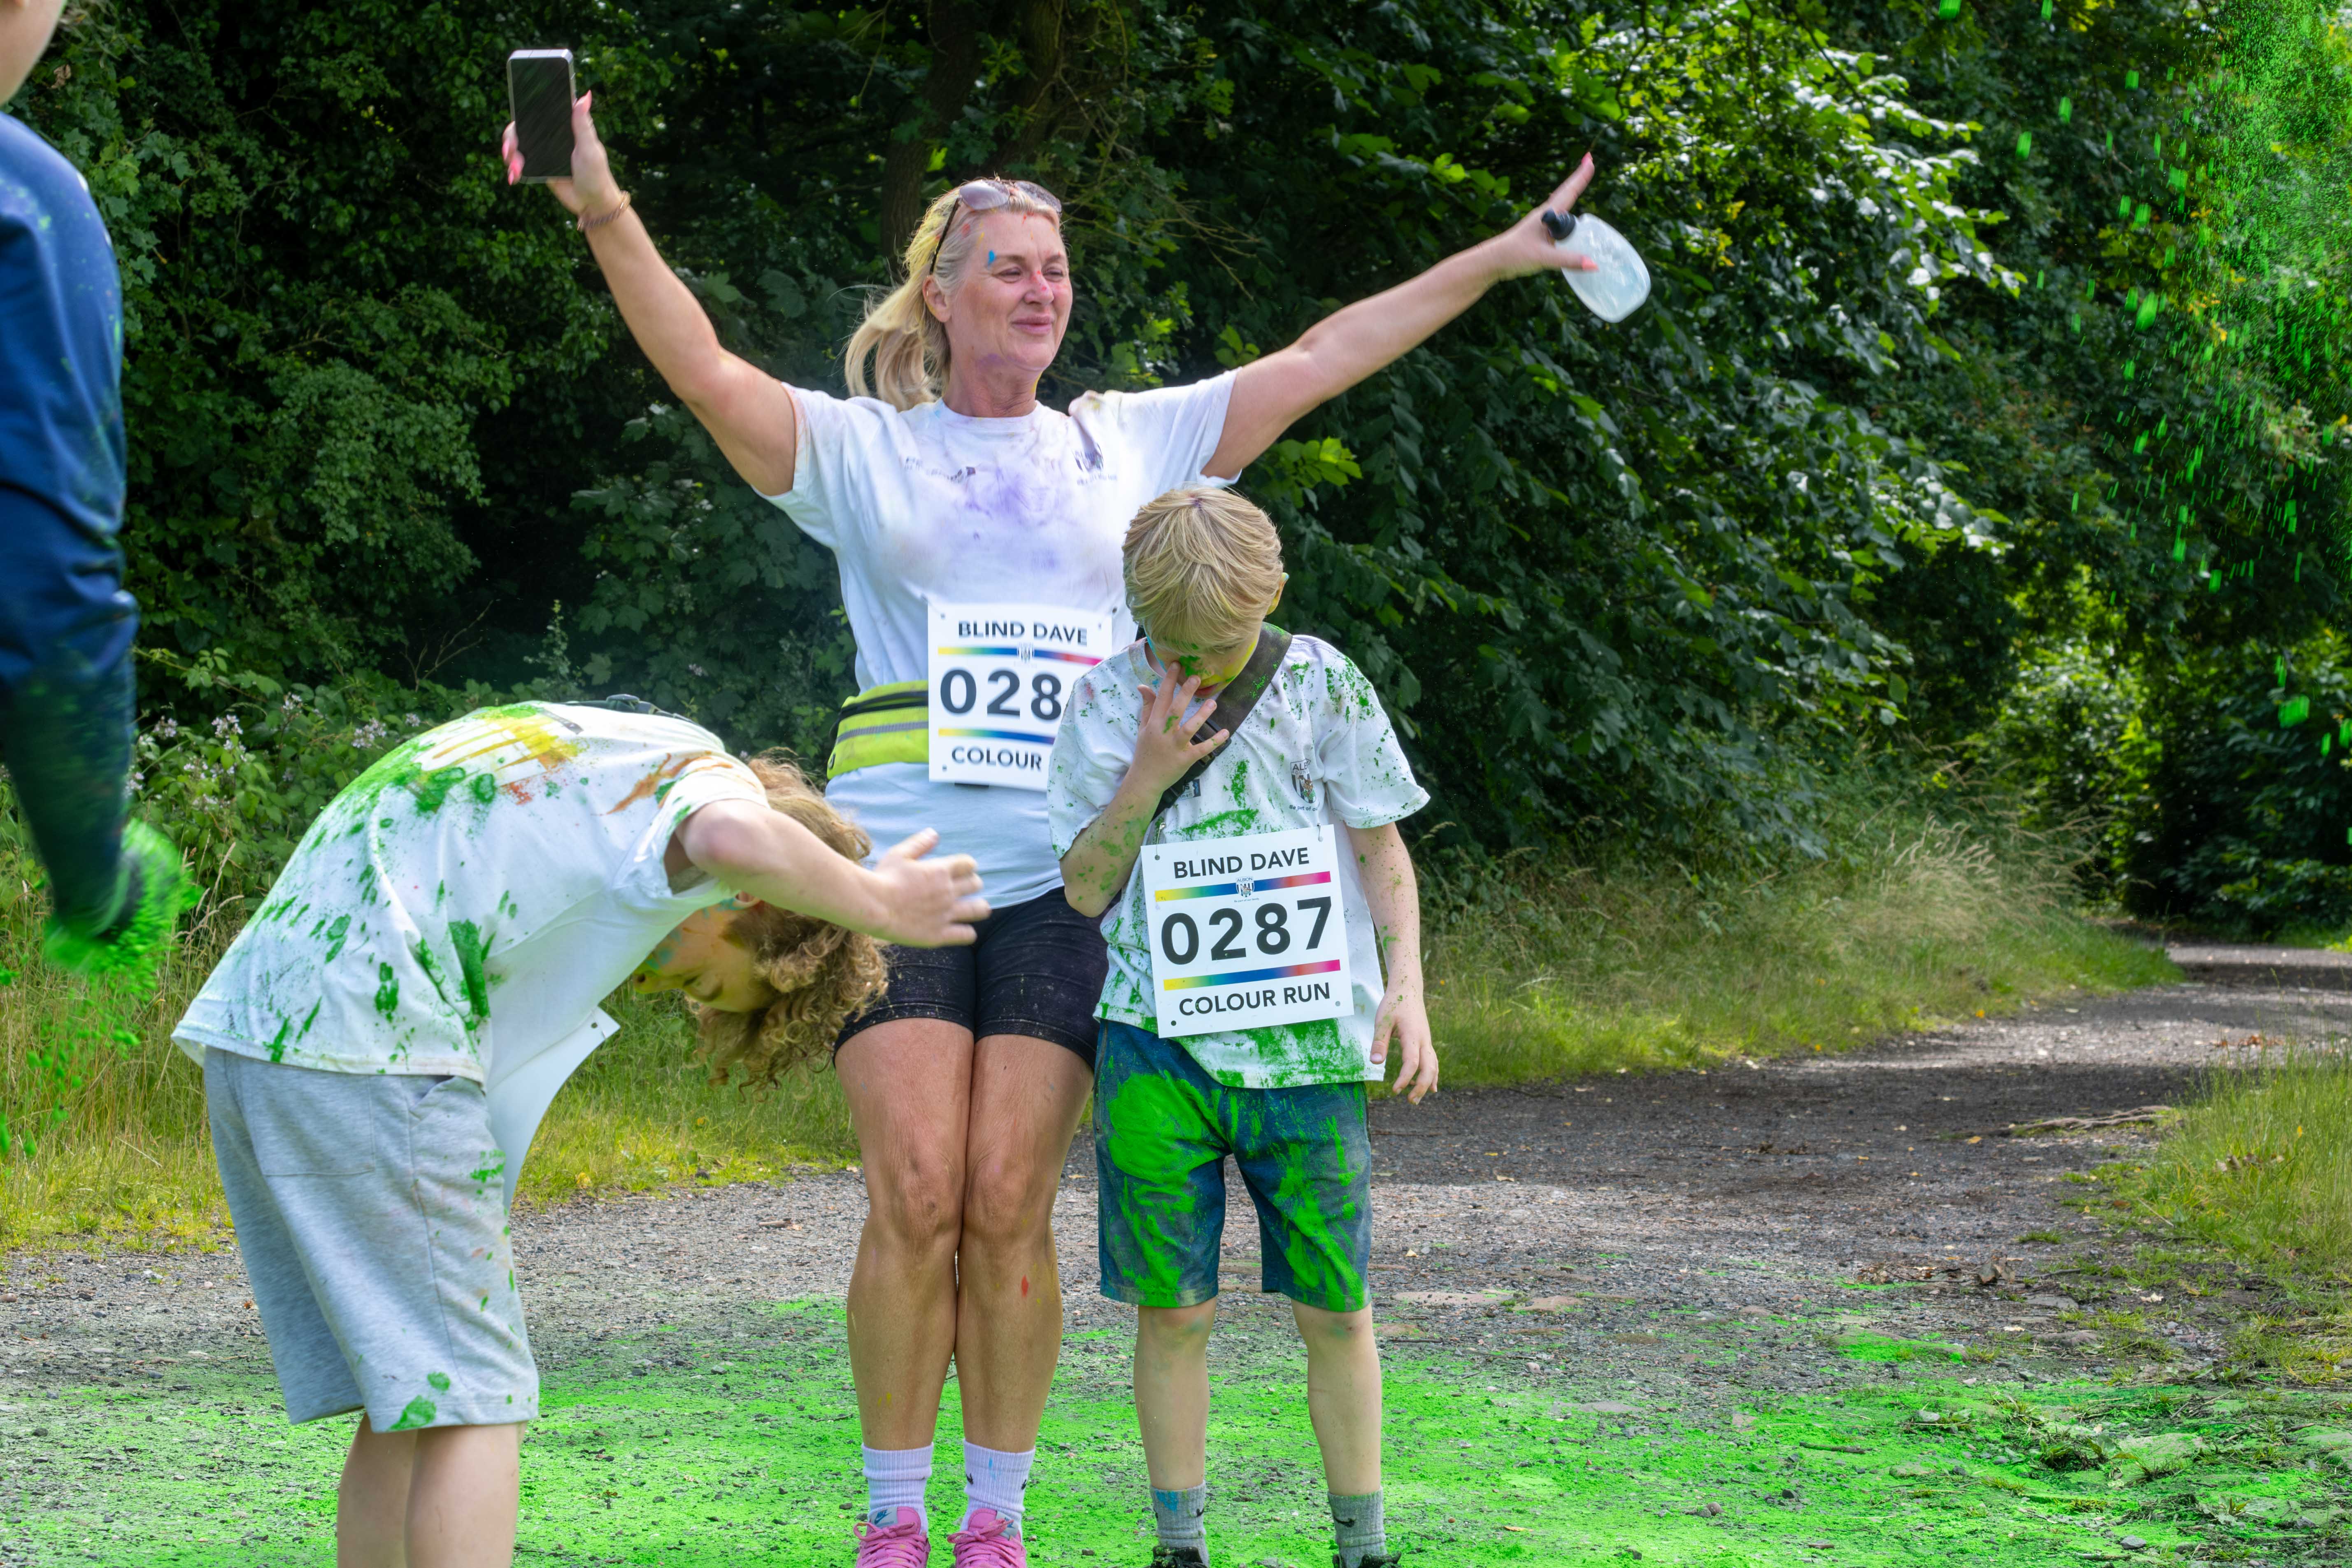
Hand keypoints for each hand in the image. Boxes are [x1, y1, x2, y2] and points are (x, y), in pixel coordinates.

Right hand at [500, 91, 622, 217]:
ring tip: (515, 169)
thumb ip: (583, 124)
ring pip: (518, 147)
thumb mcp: (590, 148)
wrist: (592, 203)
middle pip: (522, 129)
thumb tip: (585, 96)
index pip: (538, 112)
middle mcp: (551, 137)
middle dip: (511, 139)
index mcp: (564, 126)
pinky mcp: (539, 167)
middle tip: (508, 150)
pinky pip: (520, 164)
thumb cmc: (597, 174)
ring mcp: (544, 152)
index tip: (515, 122)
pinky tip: (513, 177)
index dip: (522, 114)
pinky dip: (514, 169)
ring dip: (511, 156)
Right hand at [866, 829, 988, 947]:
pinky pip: (966, 935)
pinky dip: (968, 932)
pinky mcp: (939, 934)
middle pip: (975, 884)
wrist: (872, 906)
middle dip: (973, 884)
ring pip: (978, 909)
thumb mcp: (899, 854)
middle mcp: (948, 891)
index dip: (967, 865)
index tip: (962, 869)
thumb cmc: (883, 878)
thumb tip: (934, 834)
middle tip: (967, 888)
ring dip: (980, 907)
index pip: (968, 864)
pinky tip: (964, 931)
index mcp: (940, 870)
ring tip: (978, 908)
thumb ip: (919, 844)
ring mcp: (945, 914)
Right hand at [1125, 669, 1227, 798]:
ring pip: (1189, 728)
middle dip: (1186, 693)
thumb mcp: (1143, 727)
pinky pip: (1201, 749)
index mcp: (1154, 723)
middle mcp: (1164, 733)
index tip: (1176, 665)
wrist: (1144, 779)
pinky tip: (1226, 733)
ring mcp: (1175, 746)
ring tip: (1213, 702)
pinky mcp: (1185, 759)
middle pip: (1175, 709)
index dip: (1169, 681)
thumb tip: (1144, 686)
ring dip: (1201, 715)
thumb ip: (1147, 706)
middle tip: (1197, 677)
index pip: (1162, 698)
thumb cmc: (1145, 751)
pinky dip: (1214, 742)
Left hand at [1372, 981, 1437, 1103]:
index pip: (1412, 1062)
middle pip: (1428, 1068)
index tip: (1394, 1091)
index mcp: (1412, 1036)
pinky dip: (1432, 1075)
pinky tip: (1430, 1087)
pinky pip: (1433, 1061)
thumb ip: (1379, 1041)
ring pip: (1433, 1066)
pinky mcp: (1426, 1041)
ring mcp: (1427, 1041)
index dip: (1404, 1078)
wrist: (1408, 990)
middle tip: (1409, 1101)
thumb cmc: (1394, 1004)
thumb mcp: (1382, 1020)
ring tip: (1416, 1099)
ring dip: (1426, 1084)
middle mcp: (1424, 1040)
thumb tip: (1376, 1063)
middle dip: (1420, 1087)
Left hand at [1480, 152, 1600, 280]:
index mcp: (1547, 214)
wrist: (1493, 261)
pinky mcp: (1541, 235)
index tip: (1590, 159)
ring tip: (1583, 179)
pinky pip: (1560, 223)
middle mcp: (1546, 216)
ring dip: (1573, 193)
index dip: (1580, 176)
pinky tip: (1571, 220)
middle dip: (1579, 179)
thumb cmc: (1514, 254)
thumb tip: (1593, 265)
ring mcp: (1543, 225)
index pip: (1568, 191)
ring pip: (1563, 208)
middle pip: (1567, 194)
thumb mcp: (1544, 257)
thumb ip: (1569, 260)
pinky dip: (1569, 217)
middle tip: (1590, 162)